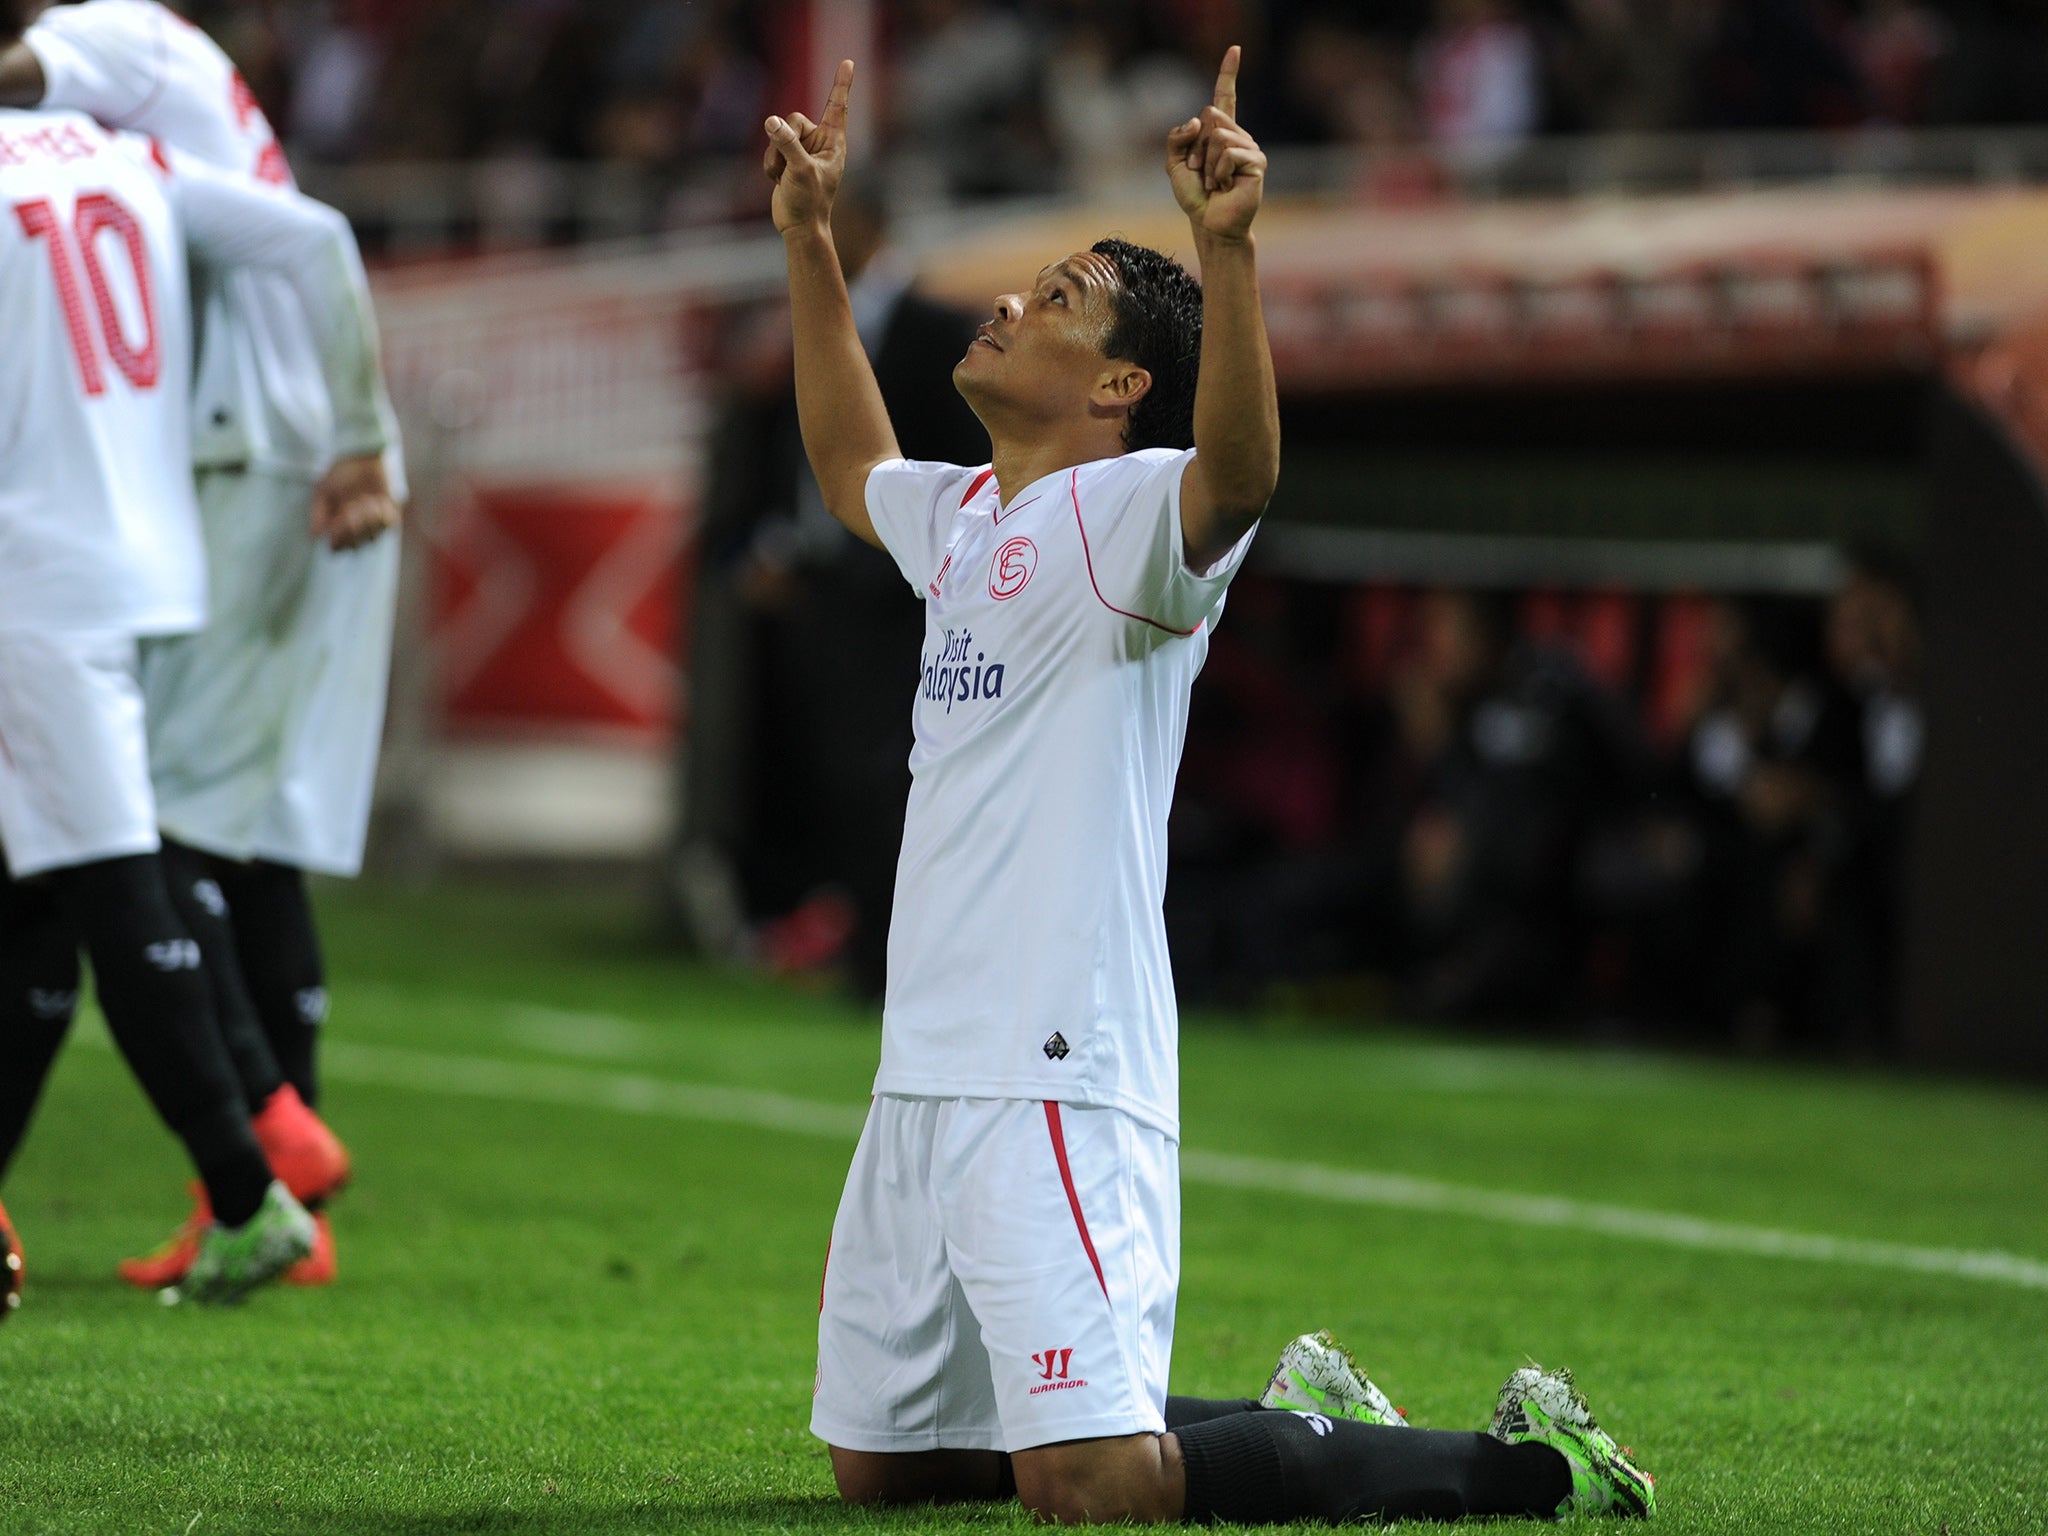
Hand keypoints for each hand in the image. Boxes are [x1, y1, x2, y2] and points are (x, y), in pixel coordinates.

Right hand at [310, 453, 400, 551]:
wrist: (362, 457)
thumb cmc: (340, 475)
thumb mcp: (323, 491)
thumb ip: (318, 511)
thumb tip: (315, 535)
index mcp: (337, 526)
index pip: (336, 547)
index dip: (338, 537)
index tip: (338, 520)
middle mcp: (355, 530)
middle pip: (355, 545)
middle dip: (353, 528)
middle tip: (352, 507)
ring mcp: (374, 524)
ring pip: (373, 537)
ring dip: (368, 521)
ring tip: (366, 500)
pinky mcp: (390, 515)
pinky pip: (389, 525)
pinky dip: (383, 515)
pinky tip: (378, 499)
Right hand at [763, 58, 852, 236]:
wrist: (799, 227)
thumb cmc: (809, 202)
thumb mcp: (799, 170)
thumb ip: (786, 143)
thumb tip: (771, 121)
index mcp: (834, 143)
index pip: (837, 107)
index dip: (841, 84)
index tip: (849, 62)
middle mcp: (820, 143)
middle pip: (794, 119)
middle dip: (784, 140)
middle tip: (789, 166)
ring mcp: (803, 151)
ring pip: (778, 134)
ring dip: (775, 157)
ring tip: (785, 178)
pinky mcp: (789, 160)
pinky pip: (771, 149)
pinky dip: (771, 165)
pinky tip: (779, 181)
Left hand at [1166, 46, 1266, 241]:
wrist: (1209, 223)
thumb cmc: (1195, 196)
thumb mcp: (1174, 164)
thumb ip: (1176, 138)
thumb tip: (1197, 120)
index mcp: (1219, 132)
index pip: (1225, 97)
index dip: (1228, 73)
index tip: (1235, 49)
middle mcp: (1238, 135)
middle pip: (1209, 116)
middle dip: (1196, 147)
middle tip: (1201, 172)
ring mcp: (1249, 147)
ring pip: (1217, 136)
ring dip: (1206, 164)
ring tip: (1214, 183)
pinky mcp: (1257, 162)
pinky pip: (1227, 152)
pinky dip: (1218, 171)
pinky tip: (1225, 186)